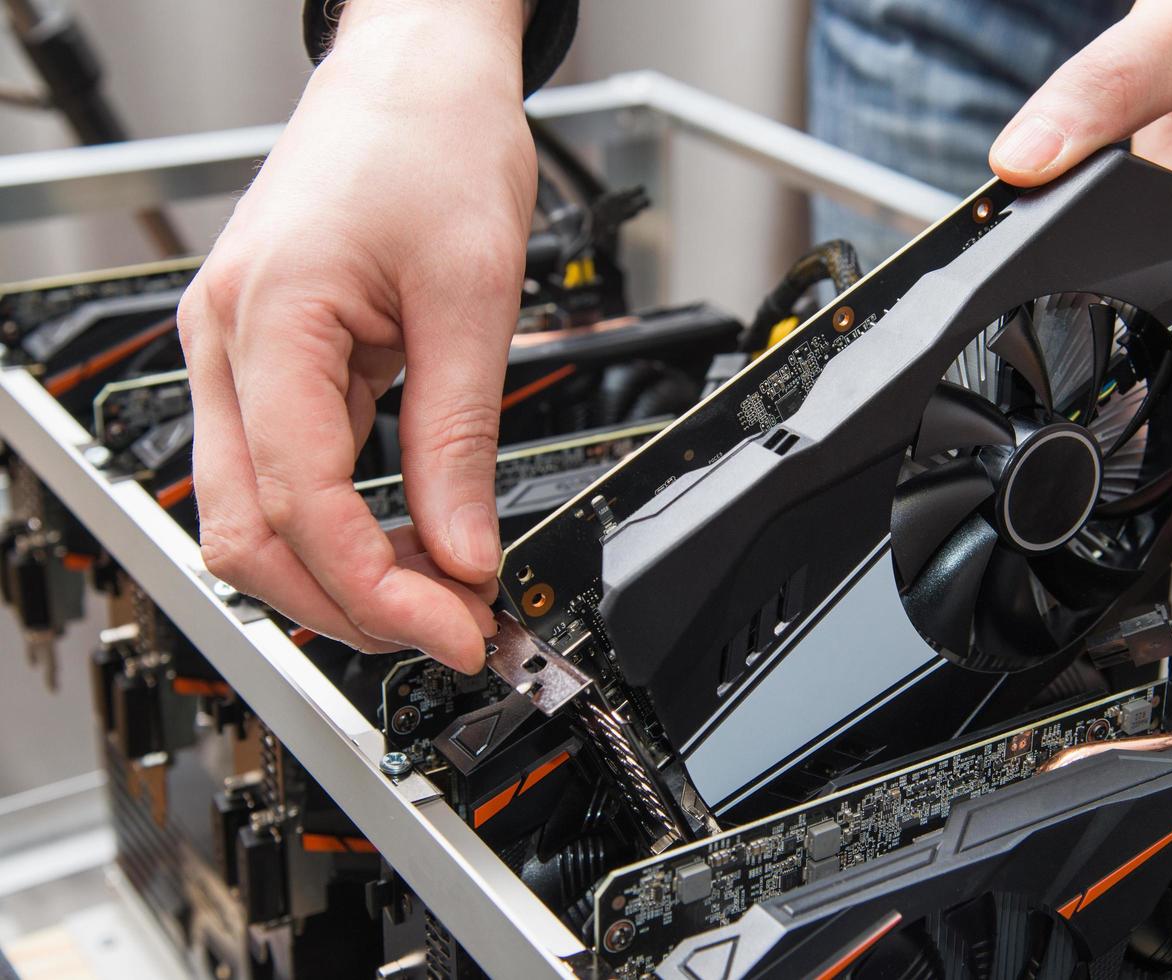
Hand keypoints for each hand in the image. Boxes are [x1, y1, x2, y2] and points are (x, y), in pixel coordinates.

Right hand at [178, 0, 534, 670]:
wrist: (415, 71)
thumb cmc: (434, 141)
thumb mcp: (472, 297)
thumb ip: (459, 441)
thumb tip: (464, 556)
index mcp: (267, 322)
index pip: (301, 504)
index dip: (379, 589)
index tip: (459, 630)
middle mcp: (225, 344)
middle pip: (250, 532)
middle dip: (348, 602)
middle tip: (451, 629)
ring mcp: (235, 353)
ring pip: (254, 514)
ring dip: (338, 574)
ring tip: (436, 597)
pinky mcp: (266, 358)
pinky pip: (281, 471)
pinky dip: (339, 525)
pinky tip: (404, 545)